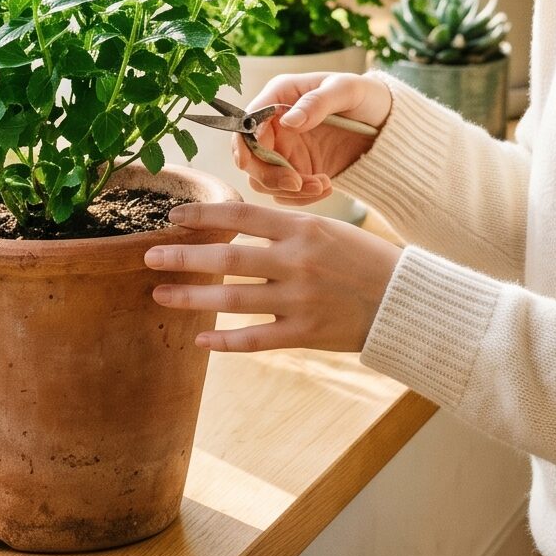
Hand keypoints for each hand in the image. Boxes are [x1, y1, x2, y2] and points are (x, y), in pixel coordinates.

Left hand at [146, 198, 399, 353]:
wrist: (406, 299)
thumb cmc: (366, 259)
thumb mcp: (329, 228)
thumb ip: (285, 229)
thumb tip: (237, 226)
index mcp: (303, 228)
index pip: (241, 215)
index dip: (203, 214)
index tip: (174, 216)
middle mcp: (297, 261)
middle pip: (227, 257)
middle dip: (183, 256)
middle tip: (149, 255)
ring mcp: (299, 299)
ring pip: (232, 299)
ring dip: (192, 297)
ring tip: (161, 294)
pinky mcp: (305, 332)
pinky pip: (255, 338)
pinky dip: (225, 341)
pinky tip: (200, 339)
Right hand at [232, 70, 392, 203]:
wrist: (389, 124)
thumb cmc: (367, 95)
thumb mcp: (346, 90)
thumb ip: (316, 103)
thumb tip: (287, 121)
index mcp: (279, 96)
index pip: (247, 122)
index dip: (243, 144)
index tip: (249, 164)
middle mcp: (276, 125)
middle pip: (249, 157)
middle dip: (269, 175)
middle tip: (297, 183)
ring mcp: (286, 150)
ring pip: (265, 180)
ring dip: (290, 190)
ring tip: (323, 184)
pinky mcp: (299, 171)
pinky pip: (287, 193)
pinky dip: (302, 197)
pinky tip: (327, 186)